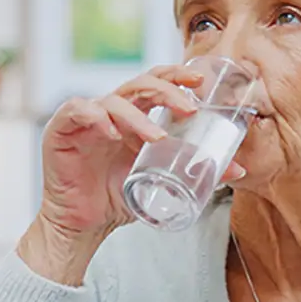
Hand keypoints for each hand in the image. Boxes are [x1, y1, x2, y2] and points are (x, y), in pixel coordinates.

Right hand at [36, 64, 246, 240]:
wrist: (84, 225)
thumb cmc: (119, 197)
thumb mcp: (161, 181)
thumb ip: (194, 169)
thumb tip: (238, 168)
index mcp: (135, 115)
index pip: (156, 83)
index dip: (177, 76)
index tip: (201, 81)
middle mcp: (112, 110)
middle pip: (140, 84)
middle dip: (167, 91)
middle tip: (189, 108)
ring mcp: (87, 117)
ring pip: (114, 101)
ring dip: (138, 117)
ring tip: (157, 138)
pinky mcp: (62, 129)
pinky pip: (78, 111)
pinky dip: (96, 117)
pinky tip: (112, 133)